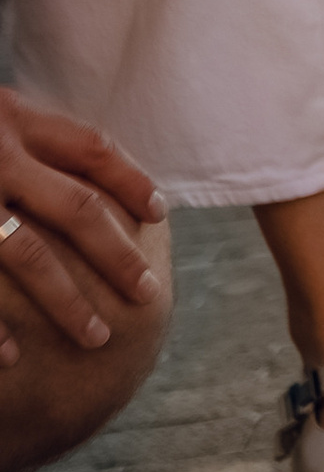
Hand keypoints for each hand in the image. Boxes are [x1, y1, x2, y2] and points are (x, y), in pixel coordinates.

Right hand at [0, 93, 162, 362]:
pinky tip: (12, 355)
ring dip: (66, 301)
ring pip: (26, 254)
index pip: (88, 146)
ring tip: (96, 337)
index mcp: (7, 116)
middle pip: (74, 208)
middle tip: (145, 292)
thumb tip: (72, 164)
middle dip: (115, 255)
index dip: (128, 178)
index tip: (159, 211)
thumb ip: (16, 131)